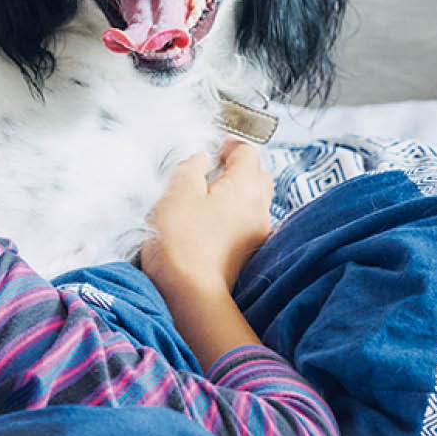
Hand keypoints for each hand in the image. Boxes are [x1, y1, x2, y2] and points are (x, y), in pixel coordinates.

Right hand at [140, 140, 273, 303]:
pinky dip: (234, 211)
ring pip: (254, 198)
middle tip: (212, 167)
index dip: (229, 144)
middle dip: (238, 166)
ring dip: (236, 190)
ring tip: (208, 194)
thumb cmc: (182, 240)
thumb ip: (191, 167)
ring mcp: (256, 231)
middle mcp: (259, 207)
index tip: (212, 147)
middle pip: (258, 174)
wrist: (190, 291)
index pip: (248, 152)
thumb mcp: (177, 192)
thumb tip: (200, 159)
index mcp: (245, 187)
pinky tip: (211, 219)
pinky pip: (246, 220)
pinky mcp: (247, 250)